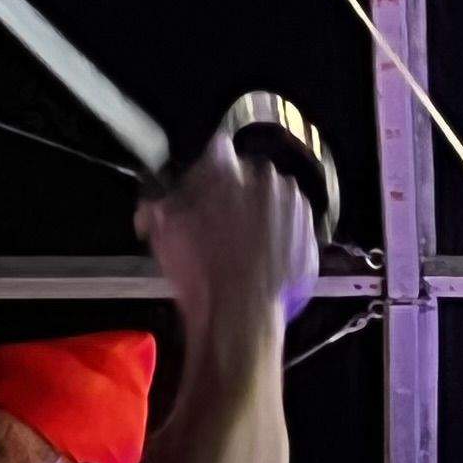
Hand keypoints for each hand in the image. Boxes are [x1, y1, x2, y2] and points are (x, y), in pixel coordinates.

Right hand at [136, 129, 317, 331]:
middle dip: (236, 193)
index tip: (199, 196)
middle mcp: (264, 175)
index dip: (205, 174)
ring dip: (260, 211)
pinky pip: (291, 220)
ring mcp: (293, 200)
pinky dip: (280, 231)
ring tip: (245, 244)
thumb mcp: (163, 238)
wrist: (242, 311)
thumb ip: (156, 209)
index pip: (216, 152)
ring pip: (272, 196)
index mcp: (227, 169)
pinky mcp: (310, 226)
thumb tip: (151, 207)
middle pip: (248, 174)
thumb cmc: (198, 271)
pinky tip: (264, 255)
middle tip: (221, 225)